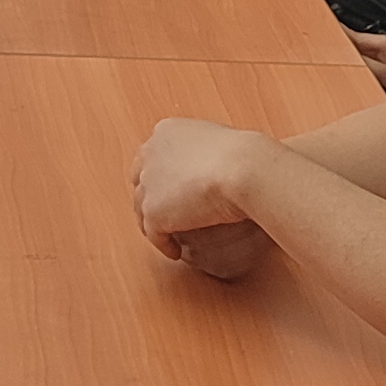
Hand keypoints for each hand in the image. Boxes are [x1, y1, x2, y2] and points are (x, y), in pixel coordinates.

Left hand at [131, 116, 273, 274]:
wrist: (243, 168)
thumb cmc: (244, 155)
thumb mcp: (218, 143)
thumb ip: (204, 152)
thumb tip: (213, 168)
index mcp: (166, 133)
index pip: (151, 158)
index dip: (160, 178)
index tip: (171, 192)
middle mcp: (150, 154)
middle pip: (141, 182)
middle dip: (152, 199)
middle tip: (167, 216)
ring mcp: (149, 183)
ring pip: (142, 210)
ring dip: (155, 225)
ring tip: (170, 237)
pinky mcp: (153, 210)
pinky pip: (153, 234)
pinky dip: (163, 245)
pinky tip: (175, 252)